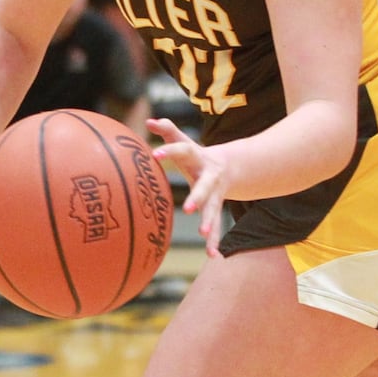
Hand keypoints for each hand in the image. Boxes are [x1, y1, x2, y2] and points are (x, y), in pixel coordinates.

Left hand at [147, 118, 229, 257]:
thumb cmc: (195, 154)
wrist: (228, 166)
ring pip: (214, 209)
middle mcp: (209, 176)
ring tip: (204, 235)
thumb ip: (168, 130)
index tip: (155, 155)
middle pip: (204, 186)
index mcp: (197, 156)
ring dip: (210, 222)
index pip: (182, 150)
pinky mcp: (216, 208)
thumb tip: (149, 120)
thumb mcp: (184, 140)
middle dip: (198, 197)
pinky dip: (215, 241)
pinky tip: (213, 256)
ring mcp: (215, 194)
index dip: (169, 151)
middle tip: (188, 208)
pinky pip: (217, 226)